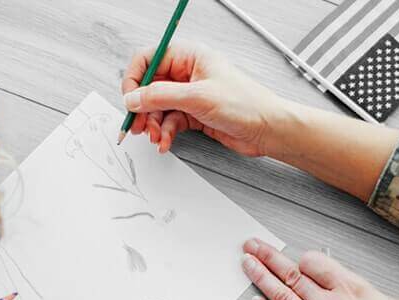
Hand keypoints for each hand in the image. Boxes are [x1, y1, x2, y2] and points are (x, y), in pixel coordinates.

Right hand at [120, 42, 288, 155]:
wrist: (268, 130)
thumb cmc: (246, 104)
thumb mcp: (198, 97)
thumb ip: (161, 96)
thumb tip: (133, 97)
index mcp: (189, 57)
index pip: (149, 59)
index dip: (135, 79)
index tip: (130, 100)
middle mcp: (187, 74)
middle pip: (149, 87)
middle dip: (142, 108)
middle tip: (137, 125)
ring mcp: (190, 94)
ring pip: (157, 107)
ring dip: (152, 124)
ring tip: (156, 137)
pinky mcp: (193, 114)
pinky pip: (168, 121)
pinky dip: (164, 133)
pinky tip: (166, 142)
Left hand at [242, 239, 398, 299]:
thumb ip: (361, 290)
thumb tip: (347, 284)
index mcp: (349, 289)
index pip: (313, 262)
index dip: (303, 259)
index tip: (298, 260)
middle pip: (290, 274)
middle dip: (267, 257)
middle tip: (253, 247)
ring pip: (280, 296)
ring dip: (261, 278)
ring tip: (248, 265)